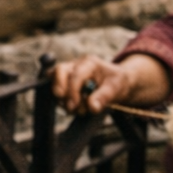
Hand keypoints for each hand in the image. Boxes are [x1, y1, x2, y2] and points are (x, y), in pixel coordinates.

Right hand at [51, 53, 170, 114]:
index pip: (75, 75)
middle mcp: (76, 64)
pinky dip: (61, 98)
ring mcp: (69, 72)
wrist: (118, 82)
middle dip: (60, 90)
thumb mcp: (116, 88)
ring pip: (54, 80)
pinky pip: (55, 87)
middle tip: (70, 107)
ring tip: (79, 109)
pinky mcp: (65, 80)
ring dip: (62, 98)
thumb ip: (104, 97)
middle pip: (58, 71)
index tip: (74, 107)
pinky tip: (74, 106)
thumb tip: (91, 106)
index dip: (72, 91)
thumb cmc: (117, 82)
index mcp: (90, 63)